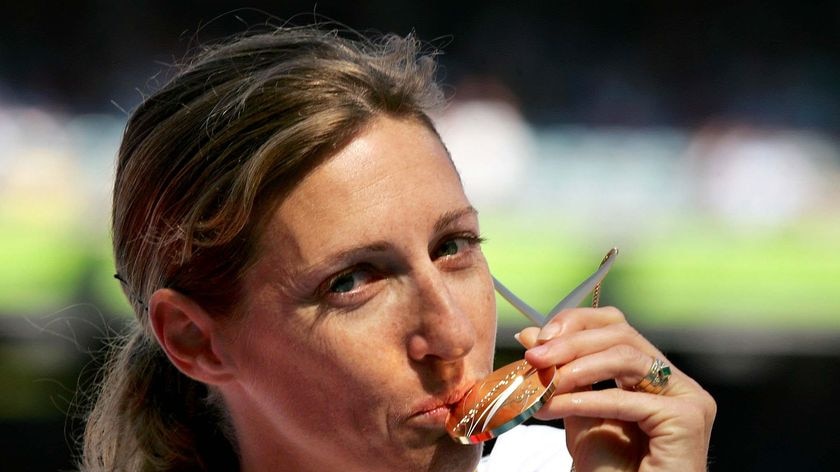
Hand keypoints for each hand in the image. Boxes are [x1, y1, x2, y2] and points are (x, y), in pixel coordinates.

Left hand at [516, 306, 715, 471]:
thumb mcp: (577, 413)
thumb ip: (561, 373)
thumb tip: (530, 334)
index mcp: (655, 375)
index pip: (617, 326)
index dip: (577, 324)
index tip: (538, 339)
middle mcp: (677, 381)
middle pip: (621, 336)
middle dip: (570, 343)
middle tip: (534, 358)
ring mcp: (688, 397)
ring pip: (626, 357)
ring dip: (575, 369)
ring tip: (544, 385)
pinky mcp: (687, 418)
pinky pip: (627, 399)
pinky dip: (586, 400)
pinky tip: (555, 407)